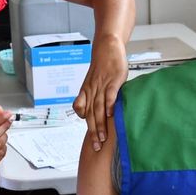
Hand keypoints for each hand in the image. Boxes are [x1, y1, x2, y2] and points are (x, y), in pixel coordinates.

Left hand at [73, 35, 127, 151]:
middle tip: (96, 147)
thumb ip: (96, 97)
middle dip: (93, 132)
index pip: (82, 111)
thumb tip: (103, 113)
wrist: (106, 47)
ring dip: (101, 124)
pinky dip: (110, 104)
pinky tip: (111, 115)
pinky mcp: (114, 80)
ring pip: (99, 108)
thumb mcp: (94, 82)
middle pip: (90, 115)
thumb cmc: (102, 66)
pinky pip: (110, 94)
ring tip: (103, 138)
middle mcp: (92, 91)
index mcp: (87, 92)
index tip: (91, 140)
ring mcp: (102, 85)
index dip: (86, 125)